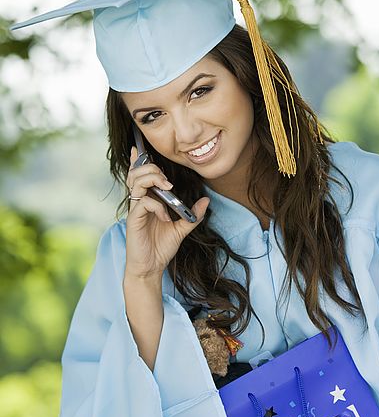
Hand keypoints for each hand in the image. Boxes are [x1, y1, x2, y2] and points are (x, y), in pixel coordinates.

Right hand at [125, 146, 209, 278]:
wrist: (151, 268)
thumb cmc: (161, 248)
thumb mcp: (182, 229)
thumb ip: (192, 215)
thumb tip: (206, 200)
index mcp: (148, 200)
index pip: (139, 175)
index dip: (138, 160)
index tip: (138, 148)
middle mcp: (139, 202)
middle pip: (137, 172)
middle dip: (153, 168)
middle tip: (169, 181)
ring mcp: (135, 210)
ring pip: (136, 181)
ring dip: (153, 179)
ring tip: (168, 189)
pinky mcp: (134, 219)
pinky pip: (143, 202)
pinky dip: (157, 206)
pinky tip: (165, 217)